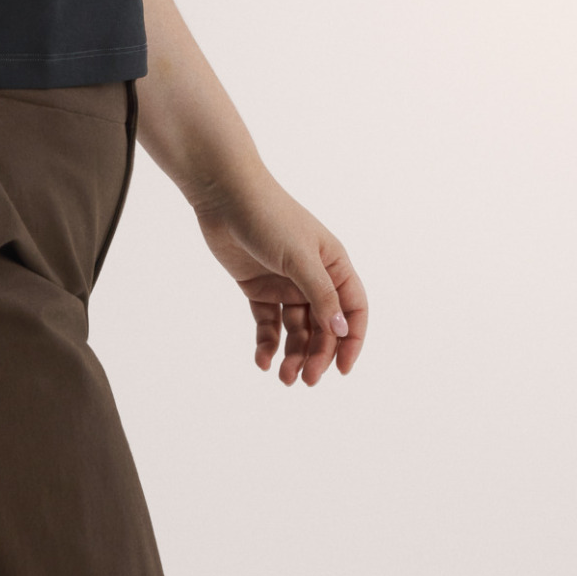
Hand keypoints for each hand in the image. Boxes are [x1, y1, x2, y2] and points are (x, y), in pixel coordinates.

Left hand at [192, 173, 367, 384]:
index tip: (341, 368)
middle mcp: (312, 276)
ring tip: (283, 377)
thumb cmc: (268, 217)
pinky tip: (262, 360)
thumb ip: (320, 294)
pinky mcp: (258, 287)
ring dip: (293, 355)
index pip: (352, 309)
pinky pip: (268, 323)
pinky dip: (267, 343)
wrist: (223, 195)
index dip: (351, 340)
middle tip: (306, 380)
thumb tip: (342, 330)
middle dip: (317, 354)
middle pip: (323, 326)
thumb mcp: (299, 257)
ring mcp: (285, 283)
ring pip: (296, 330)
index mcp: (333, 265)